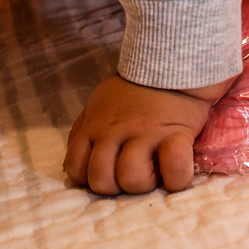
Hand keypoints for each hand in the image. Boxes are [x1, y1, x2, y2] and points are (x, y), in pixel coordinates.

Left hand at [64, 73, 233, 194]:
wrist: (170, 62)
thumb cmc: (132, 88)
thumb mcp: (98, 104)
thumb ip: (83, 130)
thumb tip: (73, 163)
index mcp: (95, 126)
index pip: (75, 169)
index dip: (90, 178)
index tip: (108, 171)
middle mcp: (114, 132)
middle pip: (102, 181)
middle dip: (116, 186)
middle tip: (133, 172)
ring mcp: (145, 134)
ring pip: (131, 179)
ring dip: (145, 183)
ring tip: (155, 170)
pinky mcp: (175, 134)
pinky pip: (174, 171)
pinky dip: (176, 180)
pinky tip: (175, 173)